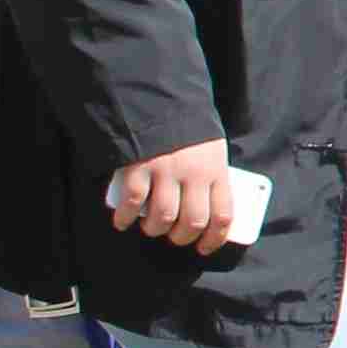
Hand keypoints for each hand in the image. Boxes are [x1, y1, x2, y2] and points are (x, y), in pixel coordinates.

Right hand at [107, 138, 239, 254]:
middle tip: (174, 236)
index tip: (204, 247)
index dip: (214, 238)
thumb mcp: (211, 151)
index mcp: (216, 170)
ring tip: (151, 227)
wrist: (158, 100)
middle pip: (193, 221)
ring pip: (164, 217)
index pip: (223, 215)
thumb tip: (209, 213)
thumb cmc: (187, 130)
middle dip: (182, 237)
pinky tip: (123, 221)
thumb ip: (210, 177)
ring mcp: (166, 170)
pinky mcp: (140, 166)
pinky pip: (134, 202)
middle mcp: (194, 173)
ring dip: (156, 229)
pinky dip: (126, 217)